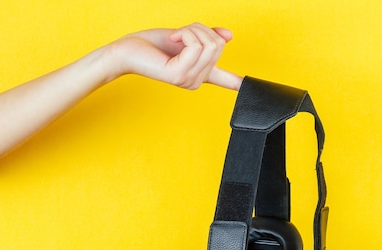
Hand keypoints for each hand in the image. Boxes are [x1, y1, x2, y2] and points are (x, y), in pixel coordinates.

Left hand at [108, 23, 242, 89]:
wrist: (127, 50)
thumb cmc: (153, 45)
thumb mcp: (186, 36)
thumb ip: (207, 36)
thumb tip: (229, 35)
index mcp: (201, 74)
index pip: (228, 81)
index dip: (243, 83)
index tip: (254, 89)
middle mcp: (198, 80)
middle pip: (218, 45)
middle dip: (201, 29)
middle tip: (181, 33)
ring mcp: (189, 80)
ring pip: (209, 44)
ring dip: (192, 30)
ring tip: (176, 36)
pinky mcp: (180, 75)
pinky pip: (196, 45)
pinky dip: (185, 34)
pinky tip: (172, 39)